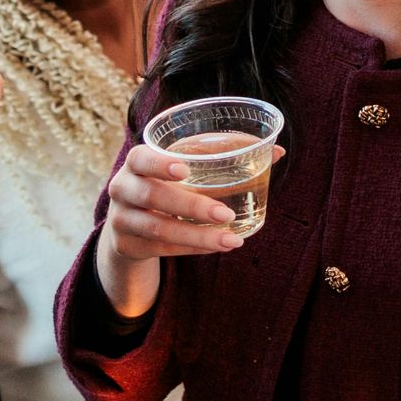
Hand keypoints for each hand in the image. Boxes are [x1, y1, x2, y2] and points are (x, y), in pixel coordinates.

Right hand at [95, 137, 268, 274]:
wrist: (129, 221)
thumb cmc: (168, 182)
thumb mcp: (185, 165)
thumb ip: (224, 155)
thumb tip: (278, 151)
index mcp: (137, 162)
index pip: (141, 158)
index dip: (160, 163)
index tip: (185, 170)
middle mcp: (123, 188)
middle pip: (152, 195)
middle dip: (191, 205)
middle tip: (226, 213)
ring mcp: (122, 219)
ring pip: (158, 228)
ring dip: (197, 234)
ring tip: (231, 239)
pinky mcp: (128, 245)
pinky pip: (162, 248)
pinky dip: (192, 247)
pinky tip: (217, 246)